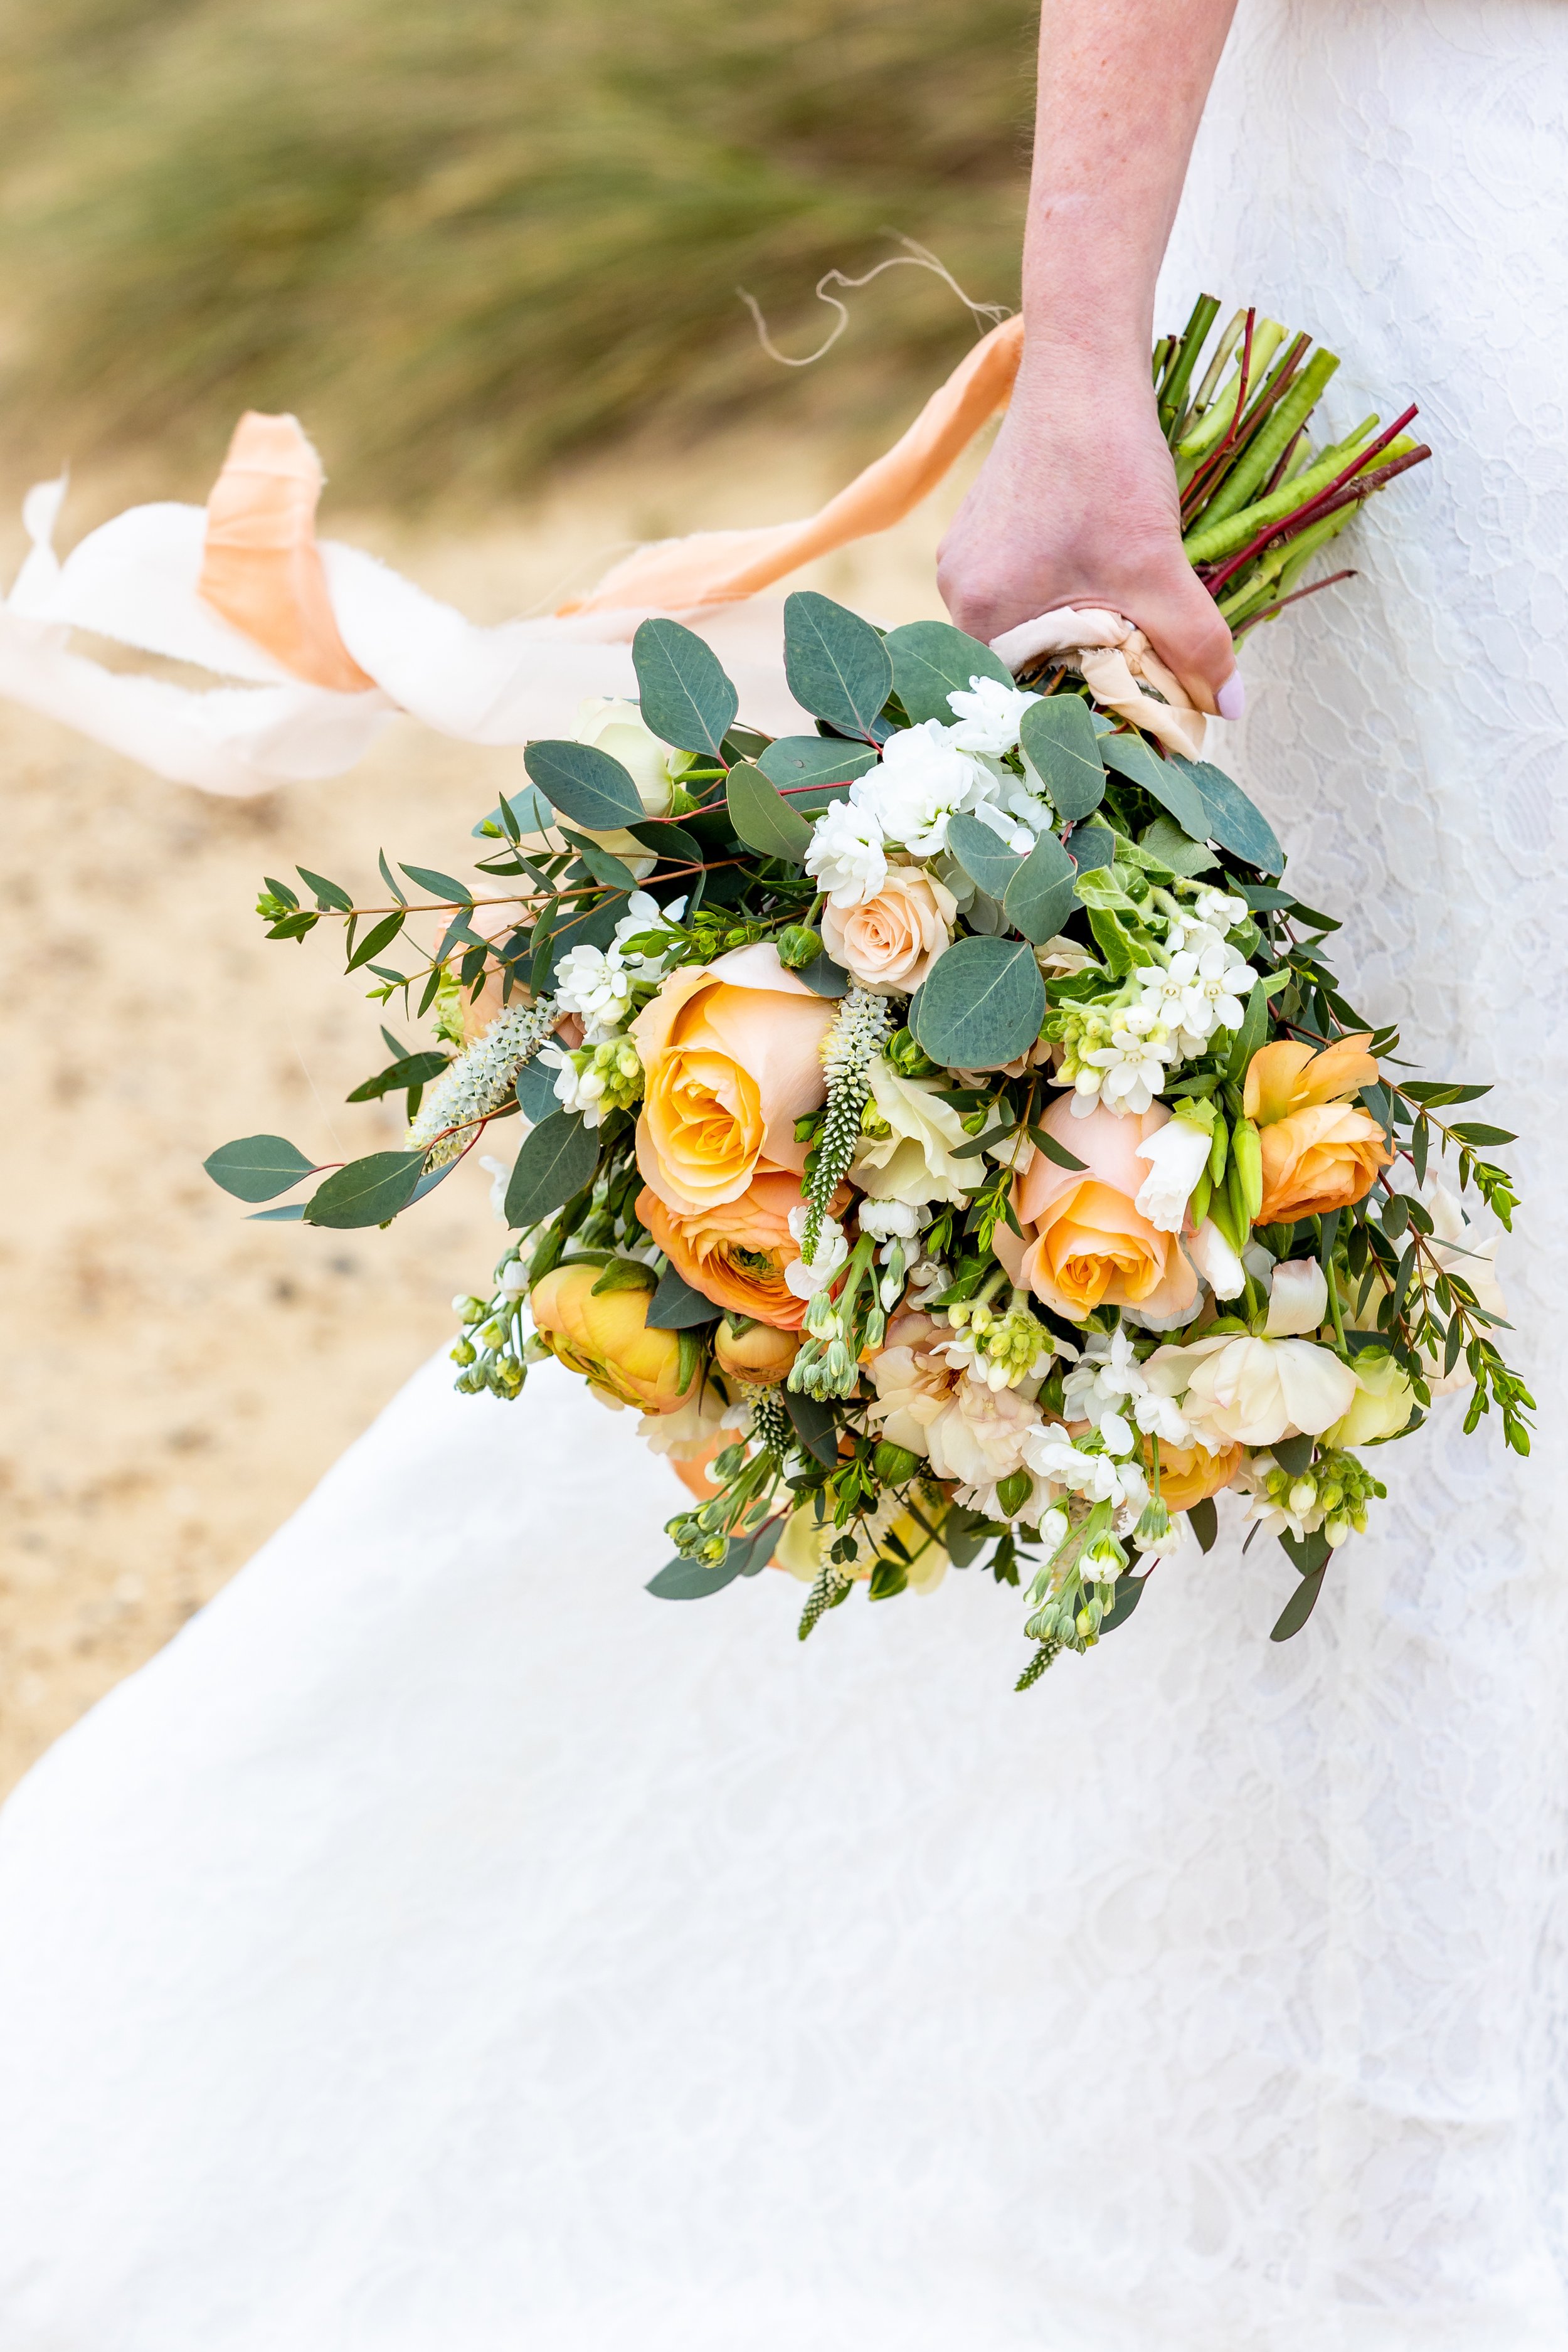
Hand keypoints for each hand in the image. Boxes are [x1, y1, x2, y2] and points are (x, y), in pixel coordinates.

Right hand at [936, 352, 1242, 717]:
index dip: (1080, 715)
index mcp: (982, 613)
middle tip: (1140, 671)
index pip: (1026, 700)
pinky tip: (1098, 575)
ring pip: (1027, 628)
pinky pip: (1020, 591)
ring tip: (1125, 620)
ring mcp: (963, 559)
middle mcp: (958, 592)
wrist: (1083, 365)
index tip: (1130, 720)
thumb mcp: (1157, 566)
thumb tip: (1230, 708)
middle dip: (1081, 676)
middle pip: (1024, 668)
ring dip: (1076, 635)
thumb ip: (1194, 643)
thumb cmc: (1107, 461)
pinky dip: (1062, 598)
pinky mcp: (979, 532)